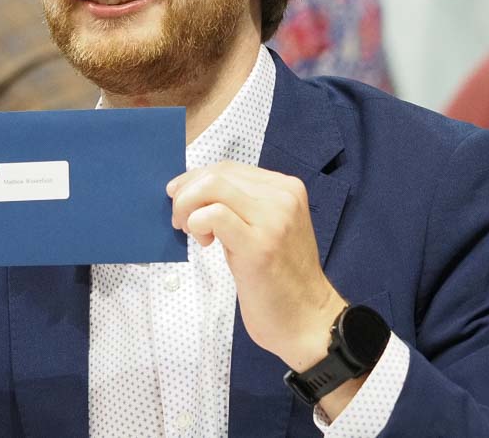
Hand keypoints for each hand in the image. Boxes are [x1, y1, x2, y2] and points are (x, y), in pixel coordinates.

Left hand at [168, 162, 346, 371]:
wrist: (307, 319)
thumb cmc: (280, 278)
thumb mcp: (266, 229)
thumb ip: (242, 206)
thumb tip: (194, 190)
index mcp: (287, 188)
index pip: (228, 168)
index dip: (195, 180)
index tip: (181, 201)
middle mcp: (283, 197)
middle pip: (217, 174)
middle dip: (186, 193)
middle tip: (180, 221)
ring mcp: (274, 219)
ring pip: (212, 187)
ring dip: (188, 206)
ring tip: (191, 231)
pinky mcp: (260, 244)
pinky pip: (213, 215)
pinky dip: (197, 223)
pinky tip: (205, 242)